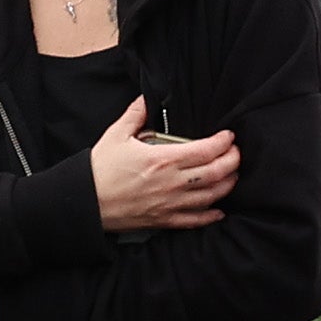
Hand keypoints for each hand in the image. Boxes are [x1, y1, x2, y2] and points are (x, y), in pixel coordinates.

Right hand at [87, 97, 240, 232]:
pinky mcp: (164, 220)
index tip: (229, 136)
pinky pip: (195, 220)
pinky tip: (219, 210)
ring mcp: (170, 204)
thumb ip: (136, 115)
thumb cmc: (99, 170)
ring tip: (232, 175)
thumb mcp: (116, 135)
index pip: (206, 150)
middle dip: (233, 161)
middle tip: (236, 153)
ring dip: (227, 185)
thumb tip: (146, 99)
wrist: (84, 202)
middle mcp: (172, 183)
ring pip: (211, 196)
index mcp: (162, 159)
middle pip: (216, 172)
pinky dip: (210, 215)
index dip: (223, 143)